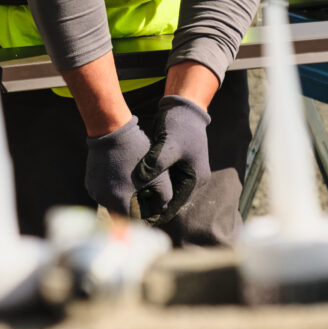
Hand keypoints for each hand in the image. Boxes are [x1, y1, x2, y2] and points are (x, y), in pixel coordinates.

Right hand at [85, 116, 171, 218]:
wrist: (112, 131)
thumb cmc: (137, 151)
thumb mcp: (158, 175)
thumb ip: (164, 197)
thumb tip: (161, 209)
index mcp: (119, 200)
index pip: (134, 221)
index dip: (145, 217)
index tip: (152, 208)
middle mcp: (103, 199)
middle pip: (121, 214)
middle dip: (134, 209)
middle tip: (144, 198)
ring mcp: (94, 191)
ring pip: (111, 204)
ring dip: (122, 200)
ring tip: (134, 187)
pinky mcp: (89, 182)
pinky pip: (103, 194)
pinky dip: (113, 191)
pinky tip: (122, 178)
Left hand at [133, 96, 210, 224]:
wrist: (185, 107)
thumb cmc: (180, 125)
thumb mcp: (169, 144)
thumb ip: (156, 162)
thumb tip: (141, 178)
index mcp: (196, 179)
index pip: (176, 204)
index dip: (158, 214)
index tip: (140, 220)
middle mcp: (193, 179)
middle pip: (172, 201)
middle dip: (153, 208)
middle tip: (132, 216)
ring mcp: (185, 173)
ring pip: (167, 192)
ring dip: (152, 198)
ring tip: (131, 206)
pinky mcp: (177, 166)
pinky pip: (164, 182)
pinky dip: (151, 186)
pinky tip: (135, 189)